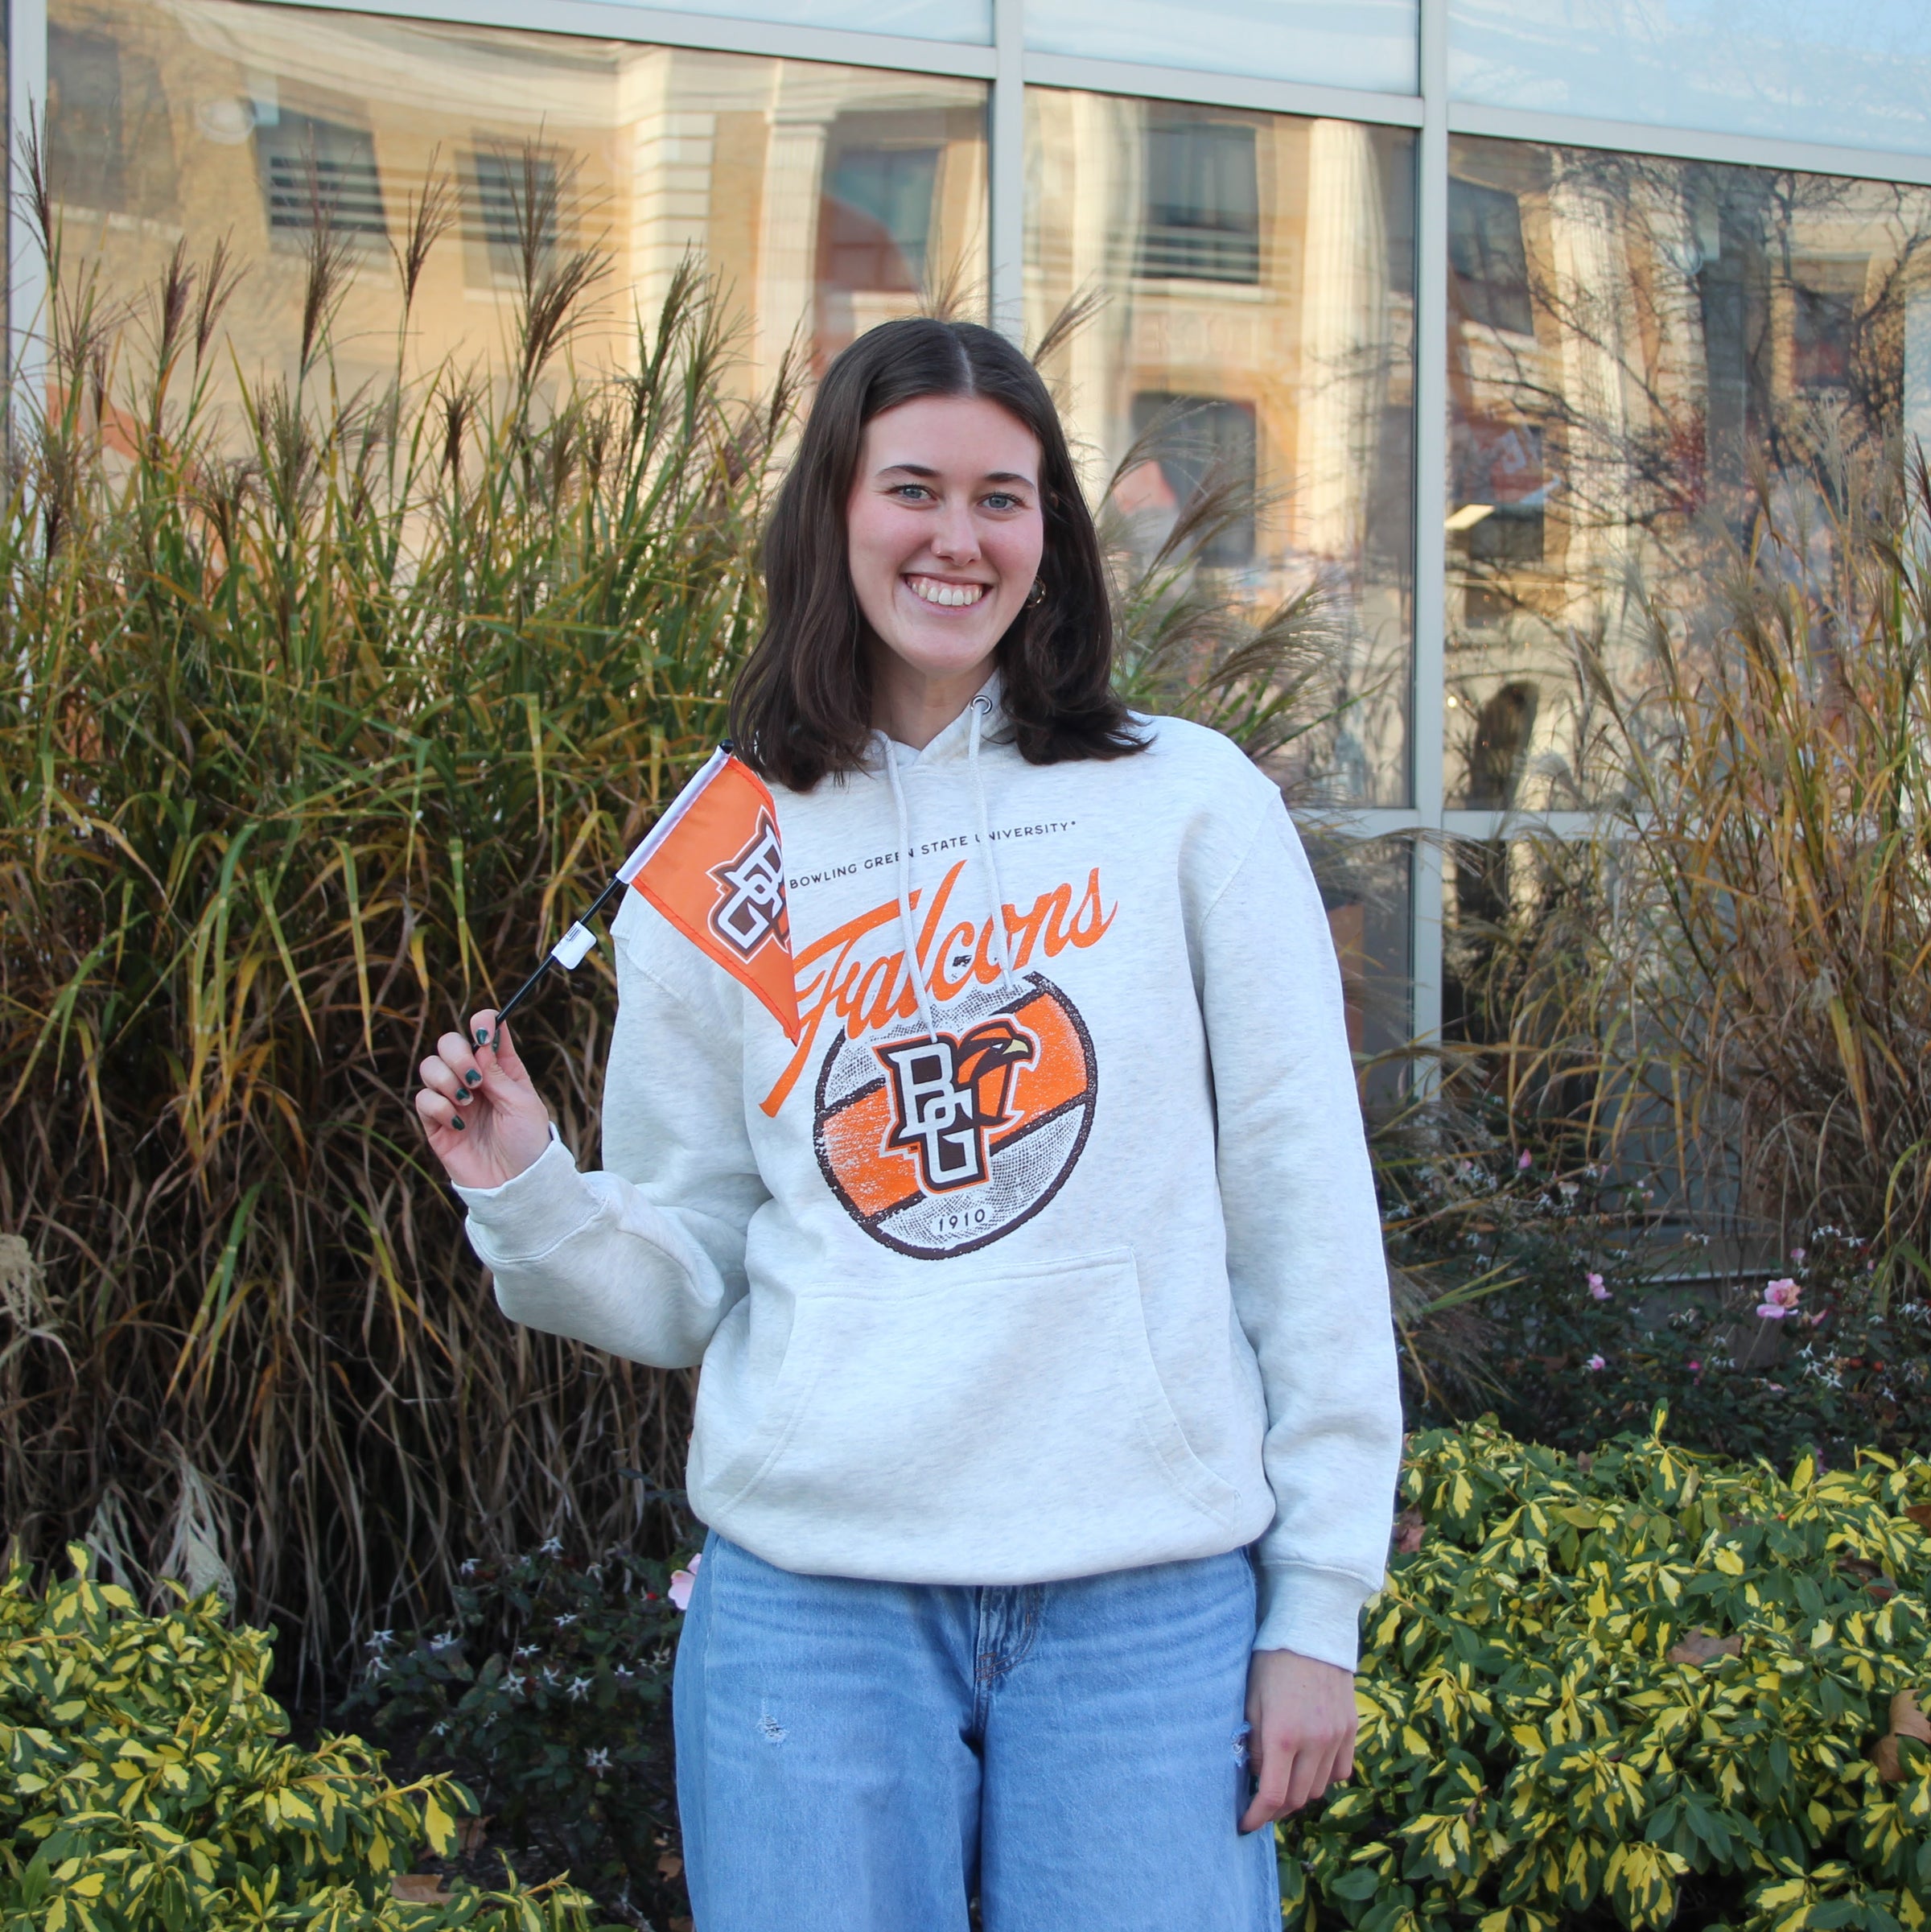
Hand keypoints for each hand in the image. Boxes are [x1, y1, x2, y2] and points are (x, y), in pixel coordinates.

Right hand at [413, 1009, 553, 1189]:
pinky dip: (438, 1106)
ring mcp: (453, 1099)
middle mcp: (475, 1079)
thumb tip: (479, 1043)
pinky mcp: (435, 1122)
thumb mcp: (522, 1104)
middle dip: (456, 1054)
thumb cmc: (528, 1144)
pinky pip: (422, 1099)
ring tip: (466, 1102)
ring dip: (446, 1080)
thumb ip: (499, 1073)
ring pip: (429, 1067)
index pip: (485, 1031)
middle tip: (473, 1079)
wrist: (516, 1185)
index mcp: (502, 1068)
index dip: (481, 1023)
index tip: (483, 1034)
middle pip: (448, 1043)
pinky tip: (458, 1123)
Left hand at [1239, 1648, 1357, 1832]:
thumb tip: (1255, 1775)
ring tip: (1283, 1782)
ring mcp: (1336, 1737)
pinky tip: (1308, 1764)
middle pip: (1298, 1798)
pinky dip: (1323, 1776)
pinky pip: (1340, 1771)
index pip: (1273, 1795)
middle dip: (1277, 1807)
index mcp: (1282, 1735)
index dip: (1258, 1817)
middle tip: (1261, 1802)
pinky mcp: (1350, 1729)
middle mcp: (1314, 1741)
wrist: (1311, 1629)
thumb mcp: (1251, 1700)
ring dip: (1300, 1793)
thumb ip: (1252, 1742)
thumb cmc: (1271, 1661)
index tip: (1245, 1824)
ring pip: (1319, 1788)